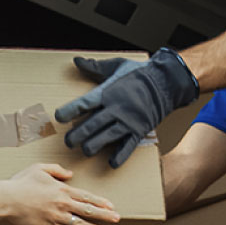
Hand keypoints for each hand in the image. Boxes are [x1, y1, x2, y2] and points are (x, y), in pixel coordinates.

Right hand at [0, 163, 118, 224]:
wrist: (6, 200)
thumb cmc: (21, 183)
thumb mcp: (39, 168)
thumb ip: (57, 170)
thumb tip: (69, 174)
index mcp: (61, 189)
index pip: (86, 196)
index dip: (101, 202)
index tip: (111, 206)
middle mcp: (62, 204)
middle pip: (88, 210)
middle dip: (104, 215)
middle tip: (117, 218)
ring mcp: (55, 216)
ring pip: (79, 223)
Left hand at [54, 50, 199, 167]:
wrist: (166, 81)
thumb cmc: (139, 74)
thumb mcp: (116, 66)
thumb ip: (95, 67)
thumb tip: (76, 61)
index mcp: (107, 93)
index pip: (83, 104)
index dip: (69, 111)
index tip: (59, 117)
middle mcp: (115, 108)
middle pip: (91, 125)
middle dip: (76, 136)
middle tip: (68, 142)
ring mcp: (127, 121)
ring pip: (105, 138)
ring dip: (92, 146)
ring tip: (85, 150)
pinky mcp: (138, 131)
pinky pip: (127, 147)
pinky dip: (119, 156)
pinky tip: (111, 163)